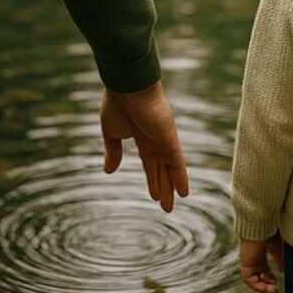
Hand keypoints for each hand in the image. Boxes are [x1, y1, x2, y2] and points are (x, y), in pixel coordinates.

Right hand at [101, 80, 188, 211]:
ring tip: (171, 207)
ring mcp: (164, 138)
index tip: (154, 195)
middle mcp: (155, 138)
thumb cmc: (117, 103)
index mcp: (140, 134)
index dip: (151, 178)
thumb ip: (113, 152)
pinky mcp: (170, 138)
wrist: (127, 84)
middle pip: (161, 168)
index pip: (148, 162)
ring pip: (169, 168)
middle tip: (167, 207)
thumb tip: (108, 172)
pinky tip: (184, 192)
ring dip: (171, 188)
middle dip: (163, 187)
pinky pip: (177, 162)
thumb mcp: (111, 132)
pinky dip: (181, 177)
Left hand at [240, 232, 283, 292]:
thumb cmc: (270, 230)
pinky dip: (258, 286)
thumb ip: (279, 259)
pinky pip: (249, 280)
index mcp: (261, 252)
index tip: (279, 281)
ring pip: (254, 279)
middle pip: (259, 276)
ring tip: (275, 290)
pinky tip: (268, 288)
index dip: (271, 277)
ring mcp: (249, 260)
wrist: (261, 224)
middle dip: (268, 284)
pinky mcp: (245, 263)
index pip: (264, 268)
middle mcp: (254, 257)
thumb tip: (282, 271)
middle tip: (277, 289)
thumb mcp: (277, 246)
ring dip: (264, 288)